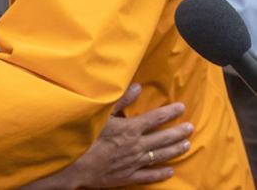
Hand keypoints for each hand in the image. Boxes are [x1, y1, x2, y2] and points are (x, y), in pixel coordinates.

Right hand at [22, 84, 191, 188]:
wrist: (75, 165)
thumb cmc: (85, 136)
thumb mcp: (100, 113)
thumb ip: (120, 100)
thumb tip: (137, 87)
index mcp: (130, 128)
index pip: (156, 118)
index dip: (170, 112)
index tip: (181, 107)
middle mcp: (137, 146)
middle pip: (163, 138)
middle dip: (178, 131)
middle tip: (190, 127)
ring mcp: (134, 163)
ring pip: (160, 155)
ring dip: (174, 150)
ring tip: (186, 145)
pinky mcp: (128, 176)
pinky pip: (149, 175)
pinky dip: (161, 173)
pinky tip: (170, 171)